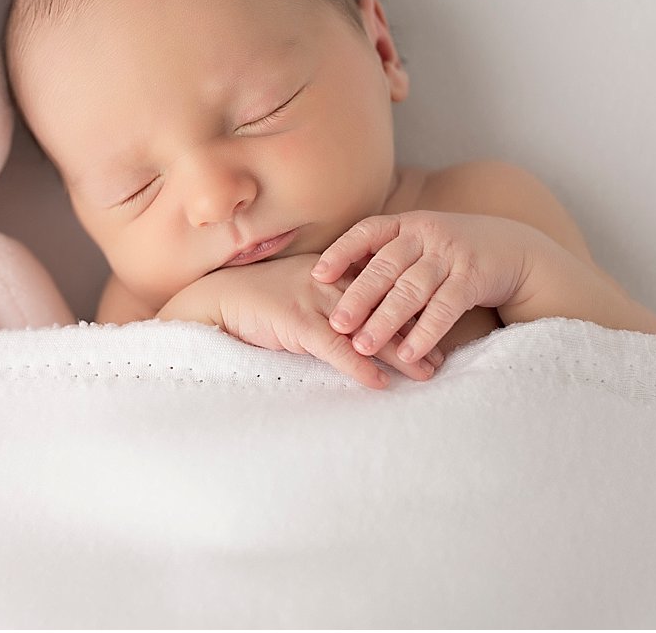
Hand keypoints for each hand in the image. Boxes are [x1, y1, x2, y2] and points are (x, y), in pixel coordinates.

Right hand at [167, 254, 443, 388]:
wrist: (214, 299)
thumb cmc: (254, 299)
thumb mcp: (297, 292)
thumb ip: (326, 302)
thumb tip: (355, 325)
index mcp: (330, 272)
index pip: (381, 288)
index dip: (410, 309)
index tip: (436, 327)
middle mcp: (327, 282)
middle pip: (383, 308)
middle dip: (415, 333)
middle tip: (441, 357)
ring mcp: (313, 301)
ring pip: (368, 329)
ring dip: (399, 353)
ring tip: (426, 373)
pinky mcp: (295, 323)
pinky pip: (335, 349)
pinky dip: (358, 367)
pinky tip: (378, 383)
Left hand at [312, 211, 536, 363]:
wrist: (514, 249)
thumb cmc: (452, 252)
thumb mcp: (420, 243)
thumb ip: (386, 257)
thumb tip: (334, 281)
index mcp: (407, 224)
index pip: (367, 232)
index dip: (341, 252)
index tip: (316, 275)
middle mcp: (427, 234)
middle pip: (386, 266)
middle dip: (358, 297)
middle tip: (336, 324)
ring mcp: (451, 255)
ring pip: (412, 290)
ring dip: (386, 320)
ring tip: (363, 345)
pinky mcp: (473, 277)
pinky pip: (445, 308)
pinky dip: (425, 332)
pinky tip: (408, 354)